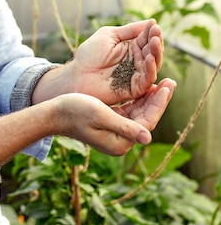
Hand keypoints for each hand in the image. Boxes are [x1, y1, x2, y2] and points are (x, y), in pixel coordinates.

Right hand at [57, 78, 175, 156]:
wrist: (54, 113)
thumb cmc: (75, 112)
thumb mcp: (101, 115)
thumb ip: (125, 127)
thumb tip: (147, 139)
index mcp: (120, 143)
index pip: (147, 122)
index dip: (159, 103)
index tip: (167, 86)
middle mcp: (121, 141)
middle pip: (146, 118)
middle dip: (158, 99)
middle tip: (171, 81)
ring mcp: (117, 133)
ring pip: (140, 113)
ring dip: (150, 98)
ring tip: (163, 81)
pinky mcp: (112, 123)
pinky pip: (131, 111)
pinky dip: (139, 99)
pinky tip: (146, 86)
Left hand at [68, 19, 162, 104]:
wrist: (77, 74)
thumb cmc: (89, 54)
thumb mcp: (109, 35)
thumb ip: (129, 30)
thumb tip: (150, 22)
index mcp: (131, 48)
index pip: (146, 39)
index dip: (151, 32)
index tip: (154, 25)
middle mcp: (136, 62)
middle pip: (153, 52)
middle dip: (156, 42)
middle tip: (156, 34)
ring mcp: (136, 75)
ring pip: (153, 65)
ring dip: (156, 54)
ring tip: (155, 42)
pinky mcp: (134, 89)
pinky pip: (146, 80)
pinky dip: (151, 70)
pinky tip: (150, 58)